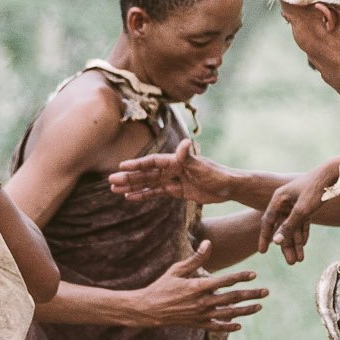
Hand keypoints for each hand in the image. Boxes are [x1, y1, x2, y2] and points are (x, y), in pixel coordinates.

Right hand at [108, 139, 232, 203]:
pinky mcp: (176, 191)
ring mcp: (173, 180)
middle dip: (129, 177)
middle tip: (111, 180)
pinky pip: (156, 193)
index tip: (122, 166)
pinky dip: (143, 195)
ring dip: (132, 186)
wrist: (229, 187)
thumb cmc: (217, 174)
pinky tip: (130, 197)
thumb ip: (189, 156)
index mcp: (175, 161)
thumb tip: (184, 142)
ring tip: (114, 189)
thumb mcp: (202, 166)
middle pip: (146, 173)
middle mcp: (171, 168)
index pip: (152, 162)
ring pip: (148, 183)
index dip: (137, 165)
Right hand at [132, 240, 267, 330]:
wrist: (149, 309)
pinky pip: (216, 327)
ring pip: (228, 314)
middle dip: (250, 294)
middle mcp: (202, 302)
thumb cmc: (162, 286)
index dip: (240, 276)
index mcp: (198, 287)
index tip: (253, 274)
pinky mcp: (197, 324)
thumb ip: (195, 258)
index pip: (225, 281)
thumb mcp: (177, 269)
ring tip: (259, 306)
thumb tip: (208, 244)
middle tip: (266, 292)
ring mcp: (201, 315)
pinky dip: (228, 327)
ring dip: (245, 310)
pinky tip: (238, 326)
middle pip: (232, 298)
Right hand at [258, 173, 327, 264]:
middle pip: (282, 227)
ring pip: (293, 227)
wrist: (334, 173)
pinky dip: (303, 233)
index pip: (267, 222)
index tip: (263, 252)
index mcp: (278, 199)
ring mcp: (296, 203)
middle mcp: (285, 201)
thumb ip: (288, 226)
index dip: (265, 237)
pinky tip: (304, 245)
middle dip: (286, 246)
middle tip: (290, 263)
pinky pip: (302, 222)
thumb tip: (275, 242)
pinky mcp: (307, 204)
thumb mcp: (302, 210)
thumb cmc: (316, 189)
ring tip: (299, 260)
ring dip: (296, 243)